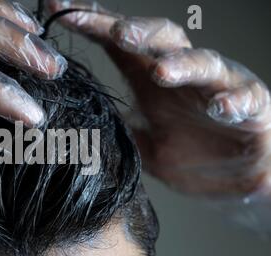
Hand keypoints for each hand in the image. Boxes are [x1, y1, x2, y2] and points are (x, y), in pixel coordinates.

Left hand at [47, 0, 270, 195]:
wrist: (232, 181)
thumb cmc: (187, 155)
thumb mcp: (142, 143)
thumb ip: (118, 128)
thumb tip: (80, 123)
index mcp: (151, 80)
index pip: (122, 45)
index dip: (94, 25)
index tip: (61, 10)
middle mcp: (183, 76)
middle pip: (161, 39)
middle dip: (138, 32)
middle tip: (115, 33)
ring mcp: (217, 88)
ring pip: (203, 62)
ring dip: (182, 64)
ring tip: (161, 72)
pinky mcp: (251, 107)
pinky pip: (247, 97)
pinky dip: (234, 101)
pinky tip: (221, 108)